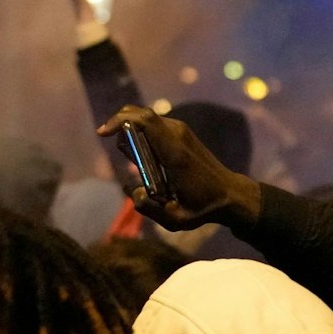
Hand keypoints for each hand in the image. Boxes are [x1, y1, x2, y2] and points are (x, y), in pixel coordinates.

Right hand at [96, 105, 261, 231]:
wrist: (230, 194)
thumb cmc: (202, 208)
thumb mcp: (175, 219)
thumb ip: (147, 208)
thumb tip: (131, 189)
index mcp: (175, 153)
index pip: (146, 121)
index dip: (120, 120)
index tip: (102, 133)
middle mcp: (178, 135)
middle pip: (141, 114)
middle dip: (121, 126)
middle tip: (121, 151)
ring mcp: (181, 131)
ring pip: (147, 119)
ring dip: (132, 132)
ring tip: (135, 161)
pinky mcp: (182, 133)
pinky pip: (154, 125)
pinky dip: (142, 134)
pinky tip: (145, 158)